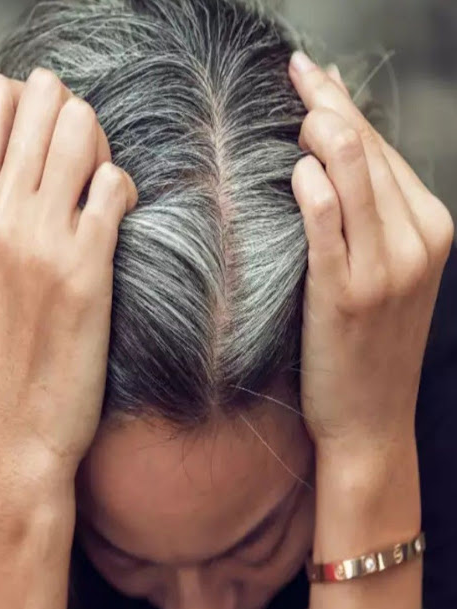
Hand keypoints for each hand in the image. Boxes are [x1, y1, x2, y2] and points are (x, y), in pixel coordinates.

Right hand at [0, 68, 136, 505]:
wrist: (12, 427)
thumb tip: (33, 162)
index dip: (33, 100)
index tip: (50, 134)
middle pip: (46, 99)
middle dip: (75, 113)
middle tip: (84, 157)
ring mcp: (43, 237)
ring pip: (84, 130)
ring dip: (102, 146)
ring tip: (100, 186)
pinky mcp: (87, 266)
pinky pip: (115, 185)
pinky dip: (124, 189)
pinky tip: (120, 216)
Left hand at [288, 52, 454, 456]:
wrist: (368, 418)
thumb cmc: (366, 343)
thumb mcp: (385, 272)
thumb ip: (366, 214)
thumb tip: (330, 158)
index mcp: (430, 228)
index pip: (383, 151)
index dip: (347, 106)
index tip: (315, 76)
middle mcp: (417, 242)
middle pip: (369, 154)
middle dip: (332, 105)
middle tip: (297, 72)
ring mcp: (386, 269)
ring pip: (357, 179)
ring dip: (326, 133)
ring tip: (297, 105)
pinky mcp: (346, 296)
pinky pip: (331, 230)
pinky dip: (316, 194)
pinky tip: (298, 169)